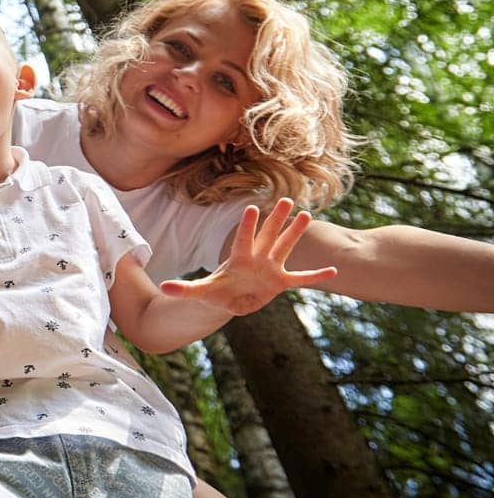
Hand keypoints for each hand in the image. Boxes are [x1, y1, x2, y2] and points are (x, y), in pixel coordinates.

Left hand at [159, 199, 337, 314]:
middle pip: (268, 236)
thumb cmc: (214, 292)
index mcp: (237, 259)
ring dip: (296, 233)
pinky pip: (301, 278)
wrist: (227, 299)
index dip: (248, 226)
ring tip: (307, 215)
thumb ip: (183, 289)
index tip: (252, 207)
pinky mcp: (280, 282)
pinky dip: (315, 276)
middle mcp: (257, 259)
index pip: (243, 239)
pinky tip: (334, 270)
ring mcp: (270, 269)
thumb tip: (164, 287)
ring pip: (285, 248)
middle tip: (286, 199)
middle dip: (276, 220)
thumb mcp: (198, 292)